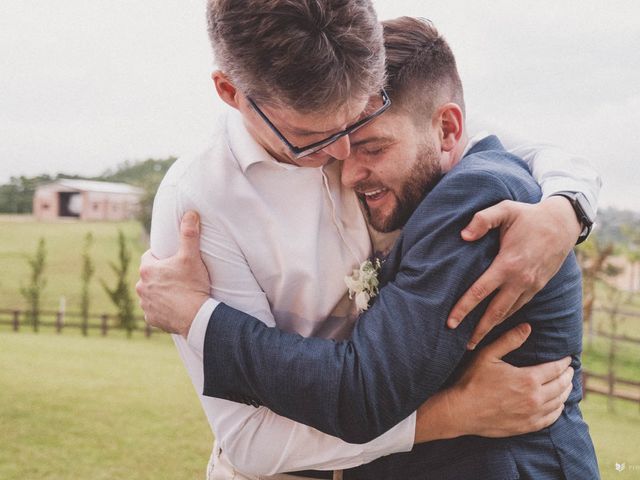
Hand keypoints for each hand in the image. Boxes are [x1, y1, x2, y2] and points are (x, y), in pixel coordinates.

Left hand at [136, 211, 210, 336]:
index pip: (149, 257)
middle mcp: (141, 287)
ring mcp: (145, 305)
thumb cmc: (192, 285)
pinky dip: (162, 309)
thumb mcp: (192, 256)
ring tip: (178, 293)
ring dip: (160, 293)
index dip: (161, 257)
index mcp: (147, 270)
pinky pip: (155, 312)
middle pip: (149, 277)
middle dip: (160, 275)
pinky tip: (175, 308)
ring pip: (151, 294)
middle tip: (178, 276)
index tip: (172, 259)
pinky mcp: (151, 319)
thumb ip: (189, 233)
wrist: (196, 317)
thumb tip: (190, 212)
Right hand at [414, 323, 573, 442]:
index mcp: (528, 379)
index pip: (555, 369)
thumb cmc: (472, 381)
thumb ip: (509, 340)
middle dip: (568, 376)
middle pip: (560, 385)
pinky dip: (558, 410)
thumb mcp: (488, 355)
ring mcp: (532, 414)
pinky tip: (558, 405)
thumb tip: (528, 327)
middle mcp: (535, 398)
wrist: (462, 411)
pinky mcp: (526, 426)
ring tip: (566, 385)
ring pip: (558, 402)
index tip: (568, 358)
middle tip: (570, 370)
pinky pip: (551, 419)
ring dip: (565, 392)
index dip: (563, 363)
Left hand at [448, 196, 580, 348]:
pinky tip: (495, 323)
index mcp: (508, 264)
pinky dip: (506, 318)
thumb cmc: (528, 215)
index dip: (463, 308)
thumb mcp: (505, 210)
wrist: (562, 223)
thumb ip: (482, 220)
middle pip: (495, 312)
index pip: (480, 291)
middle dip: (478, 331)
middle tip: (462, 348)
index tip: (450, 323)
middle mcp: (520, 280)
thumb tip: (463, 235)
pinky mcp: (538, 287)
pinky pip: (519, 307)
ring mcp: (531, 286)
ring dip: (492, 328)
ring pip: (508, 313)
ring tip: (476, 341)